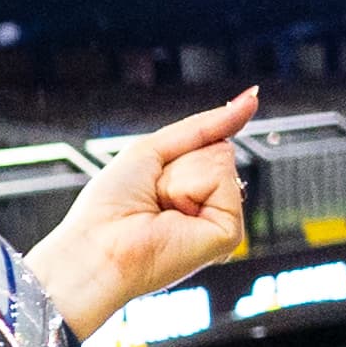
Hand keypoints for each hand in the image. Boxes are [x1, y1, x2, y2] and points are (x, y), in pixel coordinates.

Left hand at [23, 93, 254, 338]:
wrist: (95, 247)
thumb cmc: (110, 208)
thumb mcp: (152, 150)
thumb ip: (202, 127)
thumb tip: (250, 99)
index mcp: (190, 191)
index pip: (209, 141)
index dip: (182, 147)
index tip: (153, 178)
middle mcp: (208, 206)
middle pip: (217, 146)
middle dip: (177, 163)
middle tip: (153, 197)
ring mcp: (220, 219)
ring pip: (221, 158)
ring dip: (179, 177)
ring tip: (160, 208)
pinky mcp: (229, 233)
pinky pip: (222, 178)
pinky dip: (189, 189)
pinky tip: (174, 217)